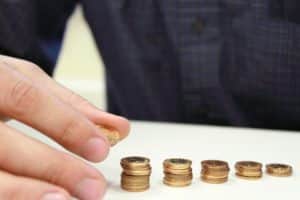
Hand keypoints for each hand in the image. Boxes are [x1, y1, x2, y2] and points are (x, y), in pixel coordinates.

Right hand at [0, 55, 129, 199]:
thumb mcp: (26, 81)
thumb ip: (69, 105)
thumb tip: (117, 127)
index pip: (28, 98)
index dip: (66, 124)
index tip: (101, 148)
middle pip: (6, 143)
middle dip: (54, 167)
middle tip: (92, 186)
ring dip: (27, 191)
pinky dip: (12, 194)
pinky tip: (40, 198)